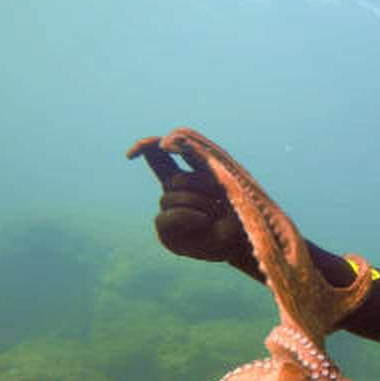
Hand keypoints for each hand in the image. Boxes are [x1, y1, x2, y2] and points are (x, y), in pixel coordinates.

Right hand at [134, 139, 247, 262]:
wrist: (248, 239)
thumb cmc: (241, 205)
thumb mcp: (221, 171)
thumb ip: (196, 151)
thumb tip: (166, 141)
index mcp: (186, 177)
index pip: (159, 156)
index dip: (145, 148)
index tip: (131, 155)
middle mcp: (174, 195)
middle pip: (173, 180)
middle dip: (200, 186)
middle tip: (222, 197)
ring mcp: (169, 215)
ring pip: (169, 197)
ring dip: (199, 203)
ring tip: (216, 214)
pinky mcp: (166, 235)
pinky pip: (167, 216)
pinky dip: (189, 216)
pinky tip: (204, 221)